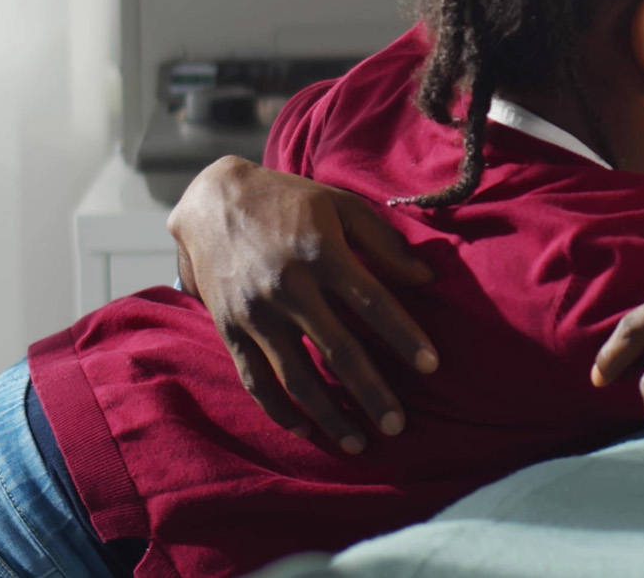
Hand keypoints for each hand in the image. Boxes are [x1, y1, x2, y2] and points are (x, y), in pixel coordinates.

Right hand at [169, 156, 438, 452]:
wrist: (212, 201)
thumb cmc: (289, 202)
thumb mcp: (341, 205)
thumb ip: (385, 241)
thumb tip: (428, 278)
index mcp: (322, 254)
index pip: (373, 303)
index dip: (404, 336)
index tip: (432, 366)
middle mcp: (289, 288)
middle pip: (338, 350)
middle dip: (371, 392)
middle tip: (398, 425)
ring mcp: (256, 313)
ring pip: (296, 377)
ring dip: (328, 415)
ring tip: (359, 442)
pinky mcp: (230, 330)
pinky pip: (256, 380)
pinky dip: (279, 410)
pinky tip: (305, 430)